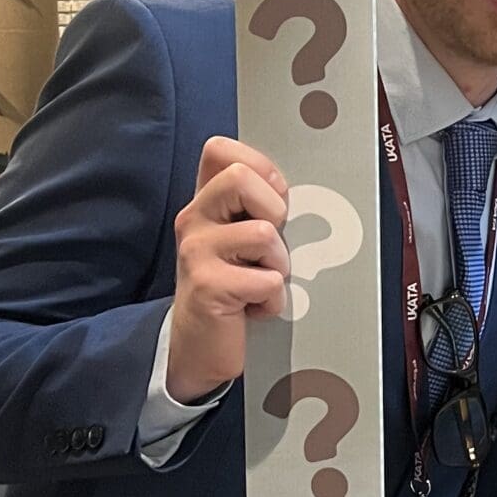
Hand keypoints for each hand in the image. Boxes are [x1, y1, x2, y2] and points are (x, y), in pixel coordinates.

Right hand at [168, 137, 290, 400]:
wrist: (200, 346)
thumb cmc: (233, 288)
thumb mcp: (242, 242)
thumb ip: (258, 209)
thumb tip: (302, 191)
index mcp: (206, 203)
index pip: (220, 150)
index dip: (259, 167)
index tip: (274, 200)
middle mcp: (194, 219)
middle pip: (240, 178)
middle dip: (273, 210)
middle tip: (269, 245)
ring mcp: (196, 252)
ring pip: (262, 233)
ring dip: (278, 264)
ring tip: (262, 282)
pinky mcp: (208, 287)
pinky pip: (266, 280)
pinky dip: (273, 299)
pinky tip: (255, 308)